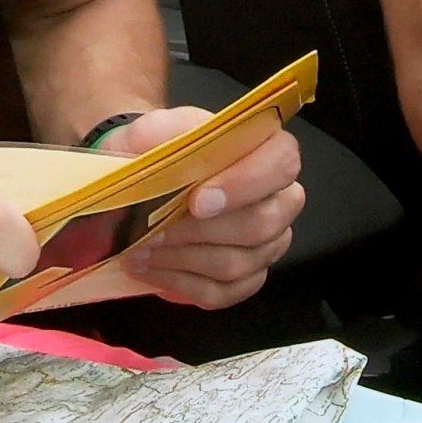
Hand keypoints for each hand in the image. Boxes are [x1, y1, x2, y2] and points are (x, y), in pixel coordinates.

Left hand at [98, 107, 304, 308]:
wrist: (146, 180)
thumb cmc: (160, 151)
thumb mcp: (153, 129)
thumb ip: (158, 131)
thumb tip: (154, 146)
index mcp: (266, 150)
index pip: (282, 163)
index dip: (245, 184)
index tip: (197, 200)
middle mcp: (278, 198)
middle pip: (263, 223)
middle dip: (201, 231)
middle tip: (153, 230)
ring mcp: (267, 243)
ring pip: (238, 264)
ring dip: (182, 259)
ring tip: (139, 249)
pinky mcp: (247, 278)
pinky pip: (222, 293)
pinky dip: (181, 283)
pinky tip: (150, 269)